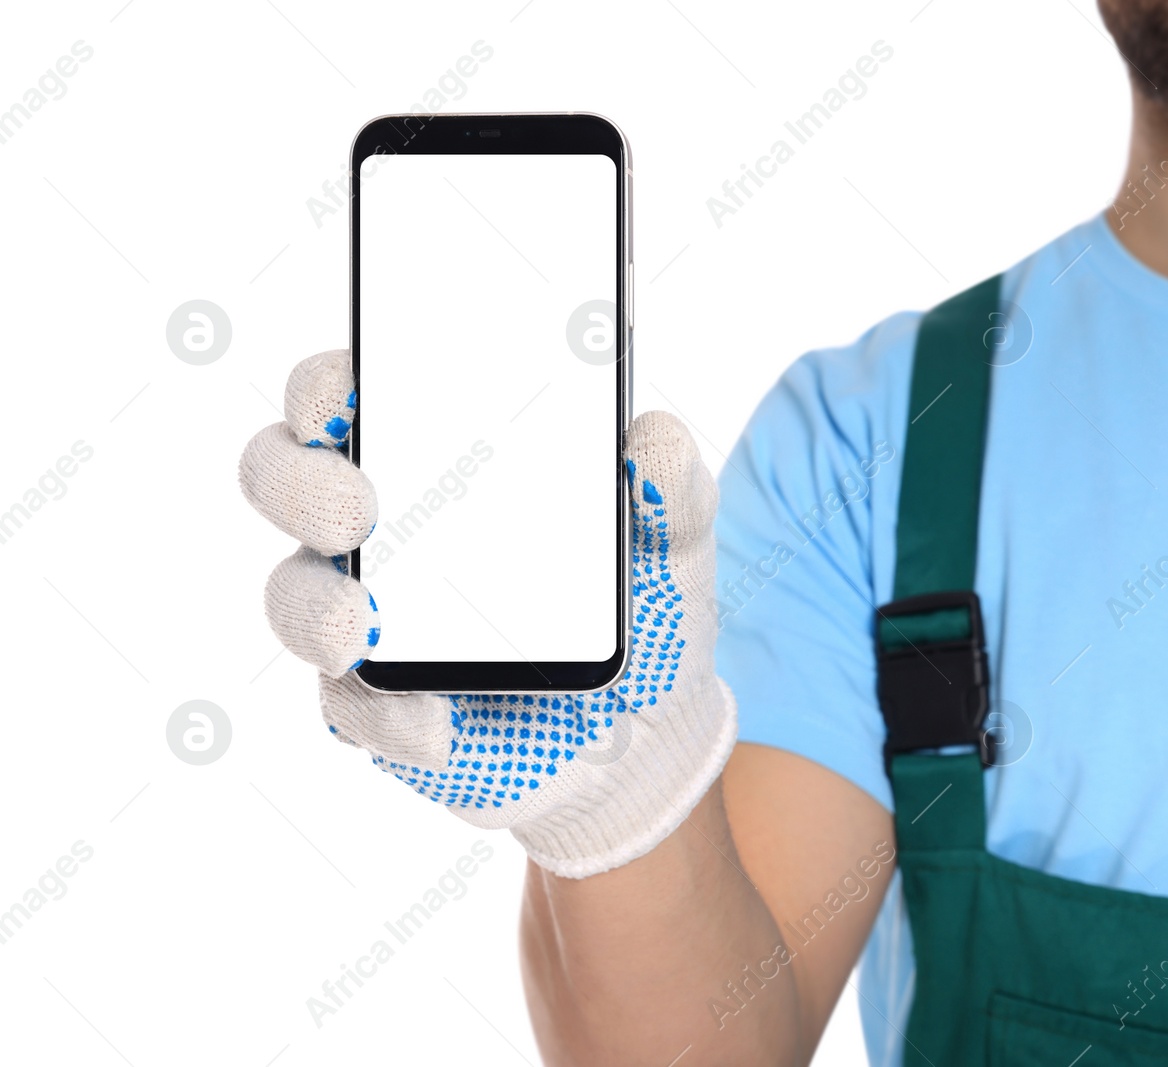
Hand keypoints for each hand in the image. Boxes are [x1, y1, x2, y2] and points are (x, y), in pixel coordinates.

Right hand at [238, 350, 736, 877]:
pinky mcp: (377, 706)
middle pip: (283, 476)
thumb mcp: (673, 542)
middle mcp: (381, 526)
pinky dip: (387, 717)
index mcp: (435, 454)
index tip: (347, 393)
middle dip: (299, 483)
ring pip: (294, 595)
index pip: (345, 395)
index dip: (325, 385)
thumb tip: (656, 437)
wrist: (650, 728)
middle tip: (356, 507)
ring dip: (317, 608)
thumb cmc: (644, 603)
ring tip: (365, 629)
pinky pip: (349, 709)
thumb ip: (675, 488)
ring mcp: (366, 617)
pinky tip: (437, 726)